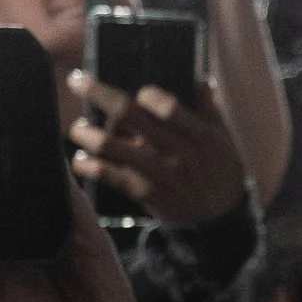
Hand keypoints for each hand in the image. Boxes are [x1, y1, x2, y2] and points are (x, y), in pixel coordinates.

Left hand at [67, 71, 248, 230]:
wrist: (219, 221)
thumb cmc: (220, 173)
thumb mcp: (224, 141)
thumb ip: (210, 110)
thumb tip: (199, 80)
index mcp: (200, 135)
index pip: (167, 106)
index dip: (147, 95)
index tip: (139, 92)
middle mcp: (176, 152)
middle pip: (128, 115)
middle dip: (98, 93)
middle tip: (77, 80)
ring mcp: (158, 173)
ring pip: (110, 146)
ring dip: (87, 134)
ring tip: (79, 129)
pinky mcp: (144, 192)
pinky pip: (108, 175)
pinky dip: (89, 165)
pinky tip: (82, 160)